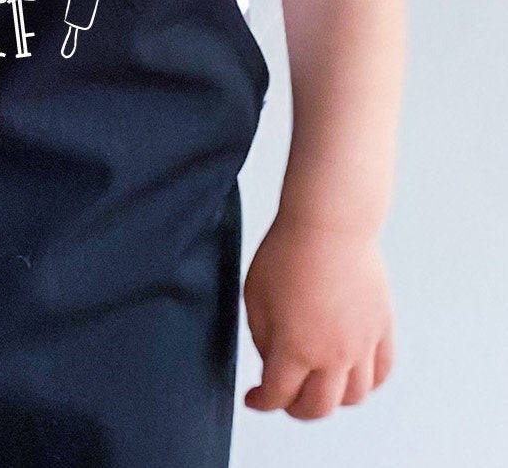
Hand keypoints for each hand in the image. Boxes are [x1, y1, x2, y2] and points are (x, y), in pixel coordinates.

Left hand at [243, 216, 393, 418]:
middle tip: (284, 400)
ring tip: (316, 387)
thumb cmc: (287, 253)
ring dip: (333, 400)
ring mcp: (363, 345)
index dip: (262, 402)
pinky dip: (367, 383)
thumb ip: (262, 338)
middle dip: (297, 410)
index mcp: (296, 348)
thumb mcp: (255, 296)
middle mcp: (334, 355)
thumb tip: (273, 362)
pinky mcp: (383, 329)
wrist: (329, 226)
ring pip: (354, 397)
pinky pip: (381, 373)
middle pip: (319, 407)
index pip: (279, 395)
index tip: (253, 399)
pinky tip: (351, 376)